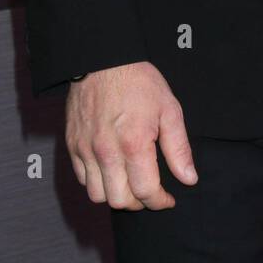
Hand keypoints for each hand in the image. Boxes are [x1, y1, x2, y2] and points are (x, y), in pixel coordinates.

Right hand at [65, 61, 197, 209]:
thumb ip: (178, 148)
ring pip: (97, 196)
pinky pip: (82, 179)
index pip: (146, 192)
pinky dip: (97, 182)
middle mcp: (106, 152)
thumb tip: (188, 179)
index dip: (160, 201)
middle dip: (139, 203)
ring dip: (115, 195)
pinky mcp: (73, 145)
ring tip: (129, 184)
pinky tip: (111, 170)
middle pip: (120, 200)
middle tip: (150, 192)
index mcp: (133, 143)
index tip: (167, 199)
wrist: (103, 59)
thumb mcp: (169, 109)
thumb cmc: (139, 82)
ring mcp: (86, 150)